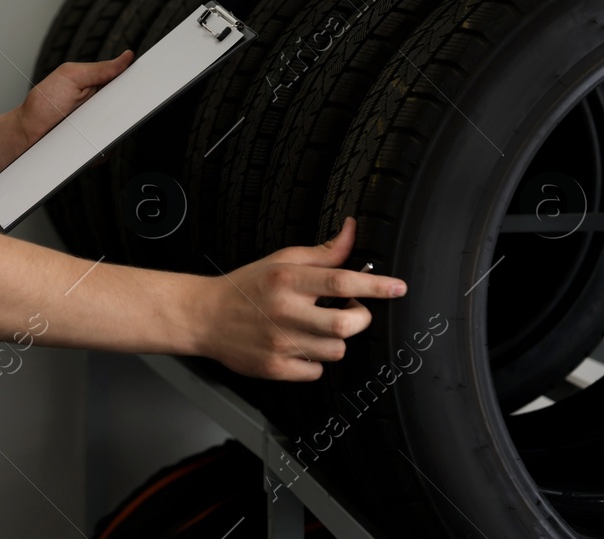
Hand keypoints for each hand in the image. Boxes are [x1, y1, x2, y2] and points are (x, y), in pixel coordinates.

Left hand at [14, 49, 133, 146]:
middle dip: (131, 106)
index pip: (126, 83)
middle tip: (114, 105)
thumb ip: (100, 68)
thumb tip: (126, 57)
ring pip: (122, 130)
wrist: (27, 134)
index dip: (140, 82)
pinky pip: (110, 149)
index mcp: (99, 85)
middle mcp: (103, 108)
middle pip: (129, 108)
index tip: (149, 80)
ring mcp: (101, 129)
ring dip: (116, 128)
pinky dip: (104, 147)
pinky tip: (91, 142)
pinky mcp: (97, 149)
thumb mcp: (70, 76)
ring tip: (93, 124)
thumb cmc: (43, 103)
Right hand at [193, 217, 406, 380]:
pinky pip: (316, 371)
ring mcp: (279, 342)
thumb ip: (323, 252)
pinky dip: (315, 361)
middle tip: (351, 312)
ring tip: (318, 329)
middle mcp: (284, 311)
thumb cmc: (246, 286)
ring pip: (336, 351)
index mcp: (287, 279)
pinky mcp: (275, 368)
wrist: (205, 316)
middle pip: (346, 325)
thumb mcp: (282, 260)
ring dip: (336, 340)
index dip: (375, 285)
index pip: (341, 281)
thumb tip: (352, 231)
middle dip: (360, 319)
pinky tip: (300, 346)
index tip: (398, 287)